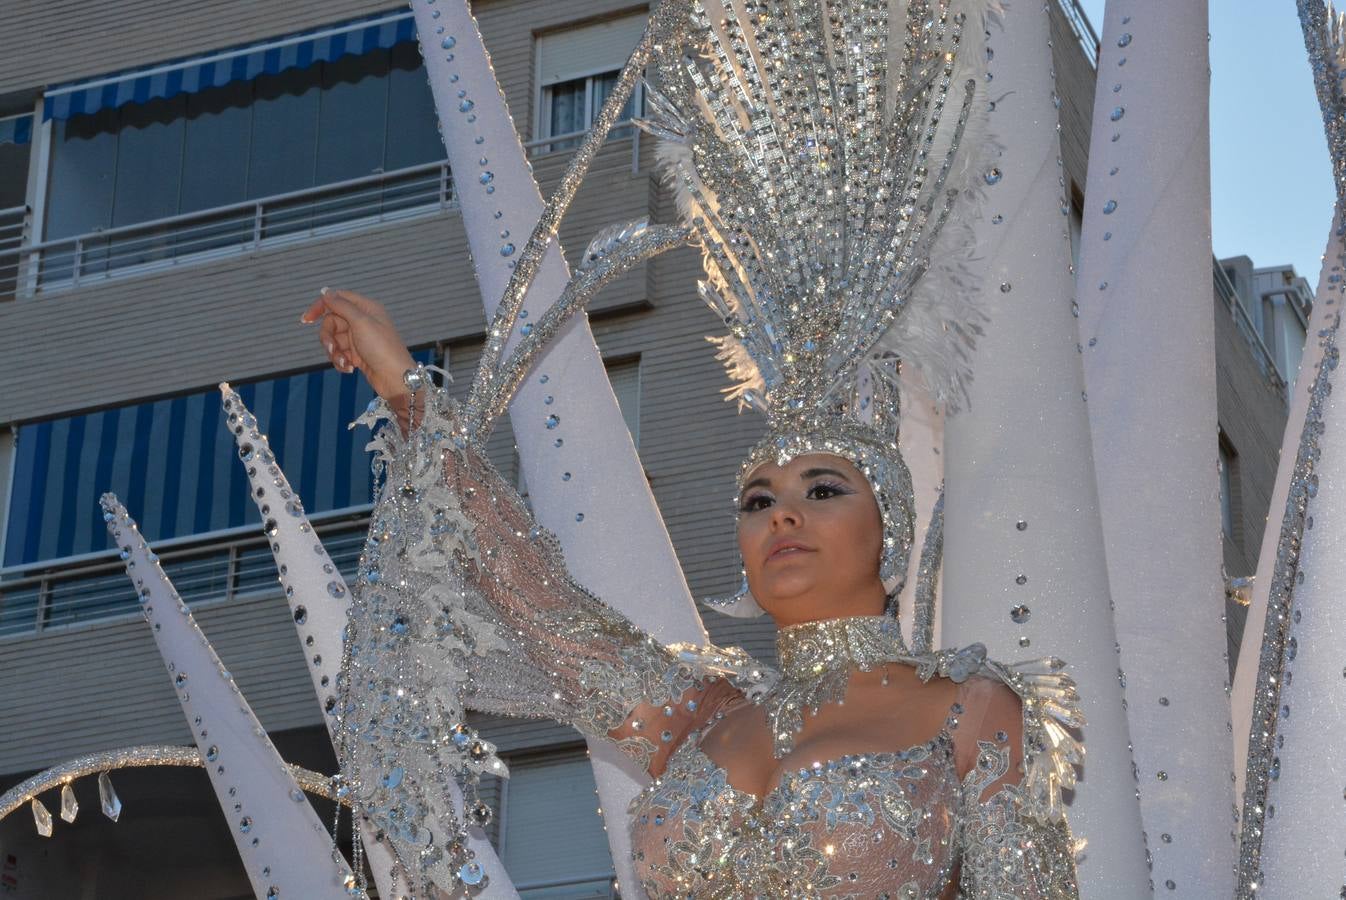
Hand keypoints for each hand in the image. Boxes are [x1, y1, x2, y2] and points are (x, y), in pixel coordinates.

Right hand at [300, 288, 416, 406]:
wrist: (395, 379)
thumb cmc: (382, 348)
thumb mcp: (360, 322)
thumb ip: (342, 305)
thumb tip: (325, 291)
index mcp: (366, 308)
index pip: (337, 299)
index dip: (321, 306)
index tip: (306, 319)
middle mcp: (362, 321)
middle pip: (332, 322)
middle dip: (328, 337)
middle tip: (332, 349)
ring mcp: (360, 338)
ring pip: (334, 340)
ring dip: (335, 353)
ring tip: (345, 363)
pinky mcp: (358, 354)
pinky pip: (340, 354)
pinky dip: (341, 361)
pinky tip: (350, 369)